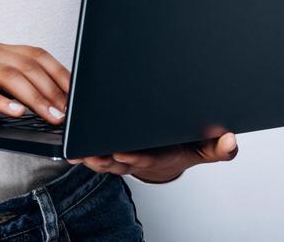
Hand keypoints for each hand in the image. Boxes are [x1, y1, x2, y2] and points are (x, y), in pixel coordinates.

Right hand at [0, 42, 70, 124]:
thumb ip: (3, 82)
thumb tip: (39, 101)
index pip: (35, 55)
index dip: (60, 73)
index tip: (79, 95)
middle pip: (27, 66)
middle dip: (53, 90)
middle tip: (70, 112)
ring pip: (9, 75)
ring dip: (34, 97)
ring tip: (51, 116)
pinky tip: (14, 113)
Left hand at [66, 130, 238, 182]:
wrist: (170, 148)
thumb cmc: (185, 144)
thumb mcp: (205, 146)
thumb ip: (218, 146)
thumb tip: (231, 141)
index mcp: (158, 156)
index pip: (144, 159)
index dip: (132, 157)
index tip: (121, 153)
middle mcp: (138, 157)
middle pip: (118, 159)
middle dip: (104, 157)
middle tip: (89, 152)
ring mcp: (122, 154)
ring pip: (103, 157)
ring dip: (89, 155)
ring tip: (76, 149)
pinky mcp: (110, 146)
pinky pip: (94, 150)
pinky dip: (82, 148)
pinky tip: (69, 145)